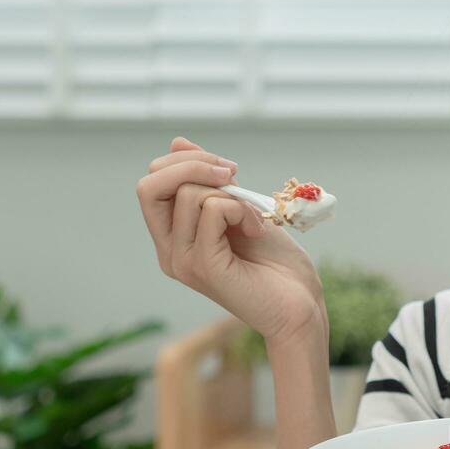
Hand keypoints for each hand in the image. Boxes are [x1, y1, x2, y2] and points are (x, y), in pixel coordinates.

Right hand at [136, 136, 325, 342]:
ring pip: (188, 194)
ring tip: (253, 218)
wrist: (299, 306)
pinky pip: (211, 211)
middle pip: (150, 185)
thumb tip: (177, 142)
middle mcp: (169, 251)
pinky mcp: (204, 268)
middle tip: (232, 174)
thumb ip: (210, 181)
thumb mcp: (239, 207)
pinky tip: (257, 230)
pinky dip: (240, 209)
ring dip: (231, 194)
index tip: (226, 170)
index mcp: (173, 237)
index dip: (185, 161)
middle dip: (194, 164)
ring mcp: (183, 261)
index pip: (151, 183)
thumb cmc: (274, 262)